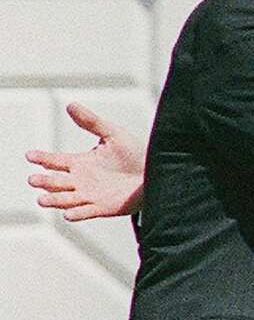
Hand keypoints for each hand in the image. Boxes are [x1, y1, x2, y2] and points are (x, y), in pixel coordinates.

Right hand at [26, 102, 145, 219]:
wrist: (155, 171)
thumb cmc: (134, 152)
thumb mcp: (113, 134)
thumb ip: (92, 122)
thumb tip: (70, 105)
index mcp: (81, 162)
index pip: (55, 161)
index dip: (42, 158)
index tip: (30, 155)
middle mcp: (81, 180)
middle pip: (55, 182)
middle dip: (43, 181)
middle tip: (34, 179)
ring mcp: (89, 195)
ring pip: (65, 200)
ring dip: (53, 200)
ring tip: (42, 199)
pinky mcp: (102, 208)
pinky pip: (85, 213)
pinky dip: (76, 214)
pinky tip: (68, 214)